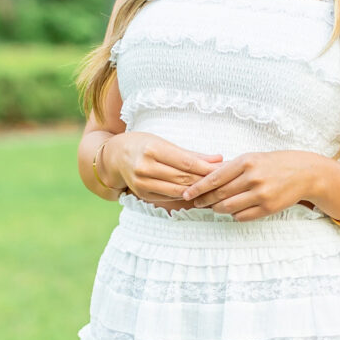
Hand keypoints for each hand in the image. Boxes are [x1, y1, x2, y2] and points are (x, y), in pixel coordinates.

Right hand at [102, 131, 221, 209]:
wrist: (114, 157)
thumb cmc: (142, 144)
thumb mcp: (163, 142)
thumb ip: (190, 153)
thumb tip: (218, 159)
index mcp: (152, 150)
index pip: (185, 162)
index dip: (206, 168)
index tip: (224, 168)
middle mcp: (145, 168)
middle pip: (183, 178)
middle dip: (206, 179)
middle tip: (225, 180)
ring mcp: (142, 184)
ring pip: (179, 190)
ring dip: (199, 190)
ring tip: (216, 188)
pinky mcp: (143, 195)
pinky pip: (170, 197)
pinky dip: (186, 195)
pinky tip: (199, 194)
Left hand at [180, 150, 317, 221]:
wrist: (305, 173)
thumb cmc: (275, 163)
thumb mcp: (253, 158)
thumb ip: (231, 167)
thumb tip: (205, 174)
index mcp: (246, 162)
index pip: (214, 177)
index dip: (198, 187)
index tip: (187, 193)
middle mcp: (253, 178)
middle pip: (219, 194)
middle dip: (204, 200)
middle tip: (196, 203)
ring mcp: (261, 194)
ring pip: (228, 207)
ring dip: (217, 209)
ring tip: (213, 207)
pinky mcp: (268, 208)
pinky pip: (242, 216)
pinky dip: (233, 215)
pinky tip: (232, 210)